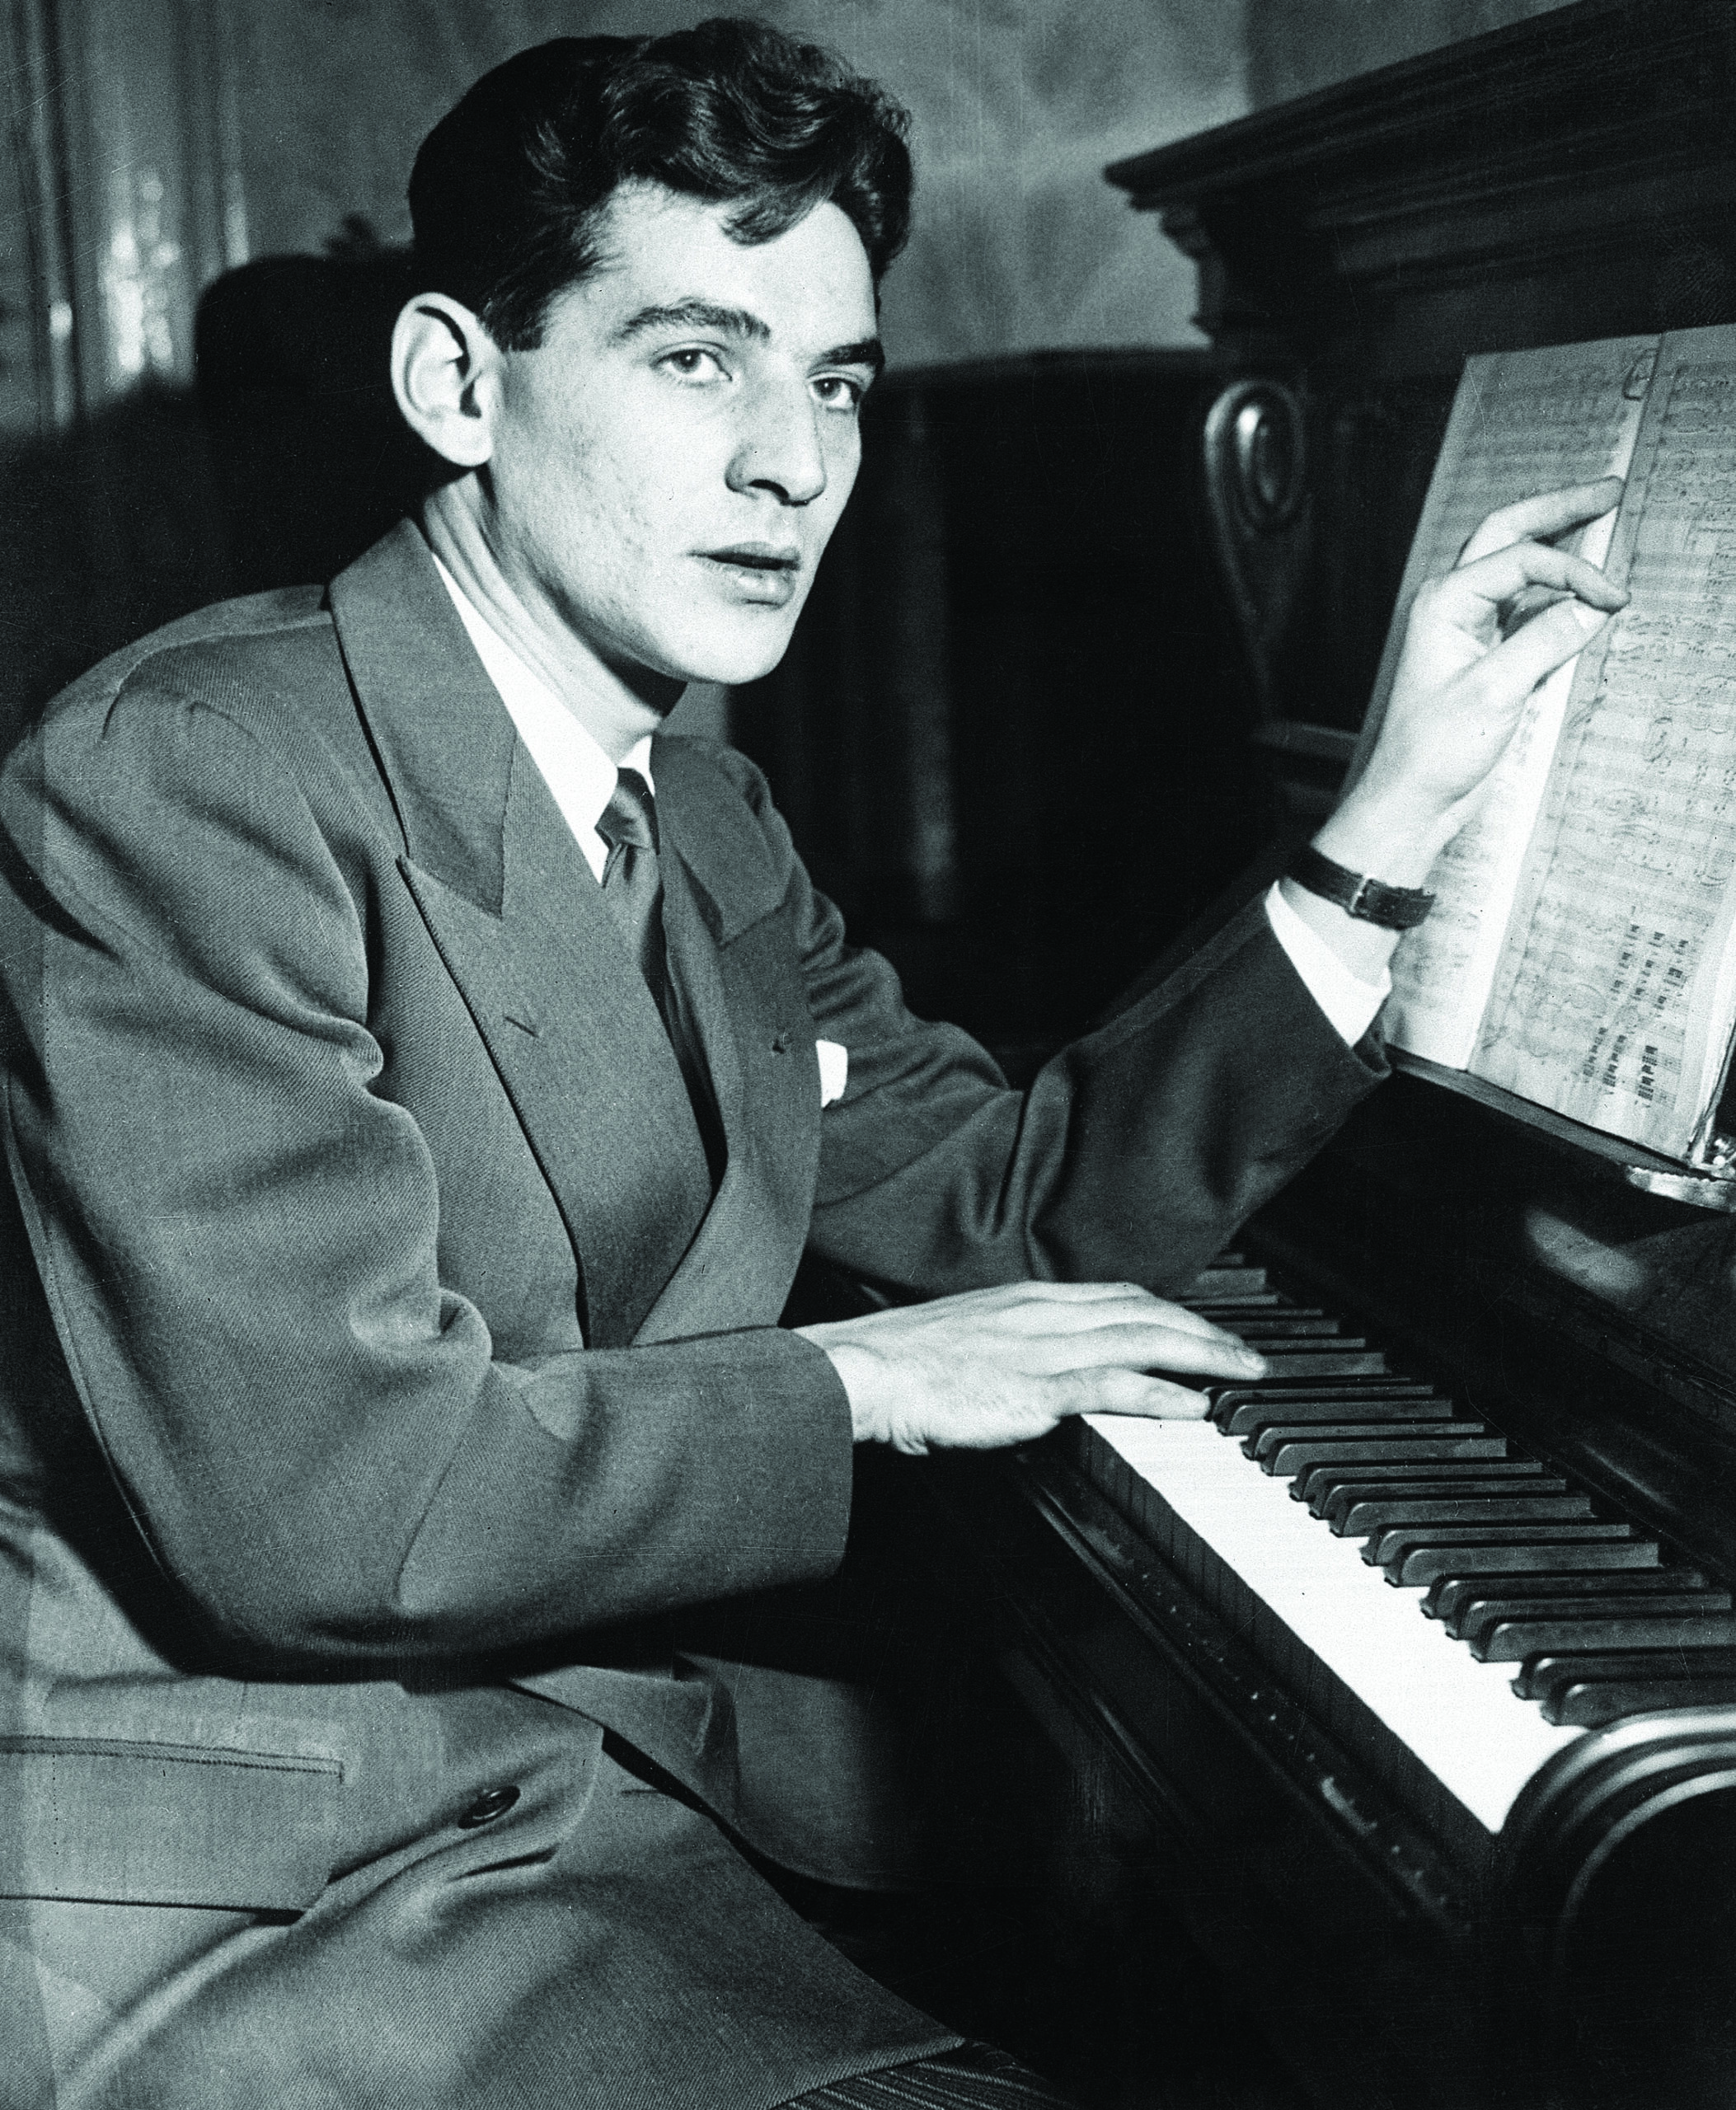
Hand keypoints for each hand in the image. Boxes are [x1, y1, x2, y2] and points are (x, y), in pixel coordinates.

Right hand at [797, 1280, 1266, 1454]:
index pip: (1115, 1296)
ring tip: (1243, 1374)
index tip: (1202, 1327)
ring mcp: (1040, 1348)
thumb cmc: (897, 1365)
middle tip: (1249, 1354)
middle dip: (1204, 1331)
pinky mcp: (1032, 1388)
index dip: (1168, 1311)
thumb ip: (1005, 1348)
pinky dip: (1159, 1392)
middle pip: (1143, 1312)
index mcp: (1024, 1300)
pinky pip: (1110, 1384)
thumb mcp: (961, 1341)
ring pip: (1142, 1340)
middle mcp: (1041, 1313)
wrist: (860, 1371)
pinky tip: (1193, 1405)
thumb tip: (1028, 1370)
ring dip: (1202, 1356)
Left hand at [1328, 479, 1628, 881]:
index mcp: (1444, 602)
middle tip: (1608, 490)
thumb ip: (1546, 641)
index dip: (1574, 571)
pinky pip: (1524, 608)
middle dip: (1558, 509)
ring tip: (1598, 519)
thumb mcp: (1496, 692)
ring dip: (1556, 543)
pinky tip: (1580, 589)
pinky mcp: (1484, 654)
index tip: (1613, 597)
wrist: (1411, 799)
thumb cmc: (1432, 752)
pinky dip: (1555, 592)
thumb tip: (1590, 607)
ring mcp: (1467, 627)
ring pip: (1516, 566)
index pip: (1521, 559)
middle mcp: (1452, 605)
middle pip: (1508, 535)